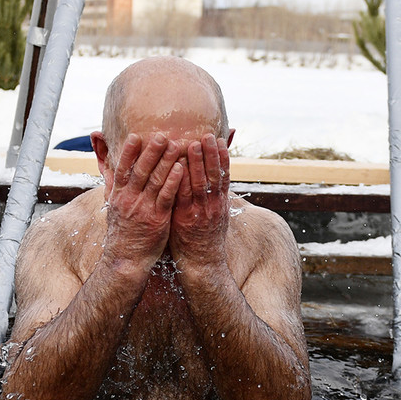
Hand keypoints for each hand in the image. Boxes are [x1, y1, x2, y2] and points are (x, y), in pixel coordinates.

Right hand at [102, 133, 186, 274]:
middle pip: (140, 171)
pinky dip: (173, 182)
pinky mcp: (157, 219)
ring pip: (154, 181)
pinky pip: (166, 197)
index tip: (135, 135)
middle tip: (161, 134)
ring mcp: (143, 209)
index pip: (122, 169)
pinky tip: (181, 169)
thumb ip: (111, 179)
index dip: (128, 152)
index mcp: (118, 195)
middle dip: (151, 152)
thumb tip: (103, 160)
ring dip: (165, 162)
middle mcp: (129, 200)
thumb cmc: (122, 229)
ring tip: (176, 145)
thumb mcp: (112, 203)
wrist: (125, 260)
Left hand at [170, 133, 230, 272]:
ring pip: (200, 183)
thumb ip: (212, 197)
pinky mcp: (185, 220)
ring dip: (197, 163)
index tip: (218, 139)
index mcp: (220, 203)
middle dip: (210, 154)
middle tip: (206, 135)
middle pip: (214, 175)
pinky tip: (177, 168)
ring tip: (193, 144)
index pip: (224, 175)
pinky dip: (181, 181)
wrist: (202, 264)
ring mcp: (200, 212)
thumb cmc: (204, 239)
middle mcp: (213, 205)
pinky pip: (184, 197)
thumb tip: (211, 180)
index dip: (222, 157)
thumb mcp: (215, 216)